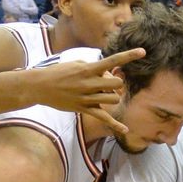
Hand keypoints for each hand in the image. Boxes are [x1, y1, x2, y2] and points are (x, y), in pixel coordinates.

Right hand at [31, 47, 145, 134]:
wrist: (39, 86)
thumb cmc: (59, 73)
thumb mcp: (76, 64)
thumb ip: (94, 68)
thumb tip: (110, 76)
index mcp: (88, 69)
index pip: (113, 60)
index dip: (129, 56)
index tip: (143, 51)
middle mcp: (89, 83)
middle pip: (117, 84)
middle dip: (117, 84)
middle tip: (107, 84)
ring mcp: (86, 97)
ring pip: (113, 99)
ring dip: (112, 97)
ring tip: (100, 95)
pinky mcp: (83, 108)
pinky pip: (103, 117)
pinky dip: (115, 125)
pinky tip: (125, 130)